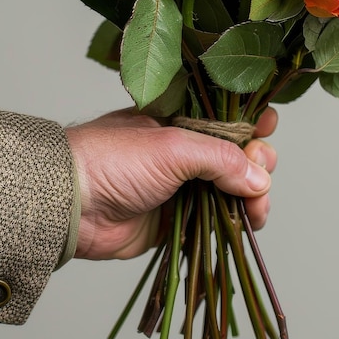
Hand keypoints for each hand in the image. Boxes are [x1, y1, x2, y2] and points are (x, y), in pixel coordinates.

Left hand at [65, 107, 276, 259]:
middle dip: (258, 162)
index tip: (268, 126)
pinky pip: (217, 218)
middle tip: (261, 172)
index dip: (250, 120)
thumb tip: (260, 179)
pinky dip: (237, 220)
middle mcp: (185, 151)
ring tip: (257, 208)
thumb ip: (221, 159)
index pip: (226, 116)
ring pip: (233, 189)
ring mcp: (183, 185)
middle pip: (237, 154)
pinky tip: (248, 222)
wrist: (71, 204)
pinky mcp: (178, 218)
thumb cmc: (114, 159)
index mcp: (182, 121)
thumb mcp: (173, 147)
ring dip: (254, 196)